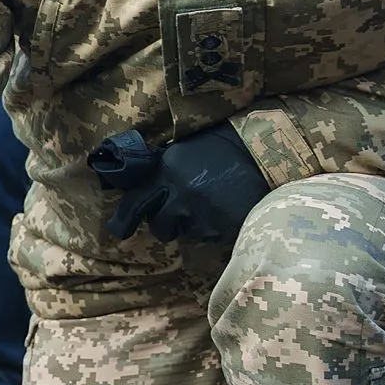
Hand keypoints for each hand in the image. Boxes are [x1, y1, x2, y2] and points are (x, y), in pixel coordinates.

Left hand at [96, 125, 269, 243]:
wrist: (266, 153)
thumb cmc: (222, 147)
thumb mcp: (183, 151)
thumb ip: (161, 171)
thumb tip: (141, 190)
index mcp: (167, 169)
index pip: (135, 202)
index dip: (124, 219)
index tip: (119, 230)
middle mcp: (180, 192)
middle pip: (158, 225)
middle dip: (164, 226)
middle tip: (176, 218)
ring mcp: (202, 212)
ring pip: (185, 233)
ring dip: (192, 226)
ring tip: (210, 206)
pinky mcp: (222, 227)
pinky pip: (209, 237)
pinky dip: (213, 229)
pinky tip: (225, 211)